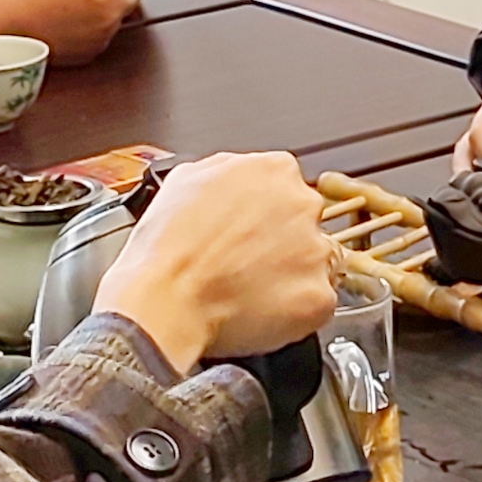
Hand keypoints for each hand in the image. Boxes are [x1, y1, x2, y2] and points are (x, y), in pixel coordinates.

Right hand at [92, 150, 334, 369]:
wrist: (163, 300)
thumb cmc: (166, 249)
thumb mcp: (186, 179)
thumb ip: (228, 170)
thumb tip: (237, 176)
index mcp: (275, 171)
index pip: (287, 188)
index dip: (265, 215)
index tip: (250, 231)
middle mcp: (303, 205)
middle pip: (306, 224)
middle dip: (283, 243)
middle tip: (246, 264)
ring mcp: (315, 251)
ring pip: (313, 264)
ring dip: (290, 276)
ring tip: (249, 290)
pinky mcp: (318, 296)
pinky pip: (315, 303)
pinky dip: (293, 311)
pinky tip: (260, 311)